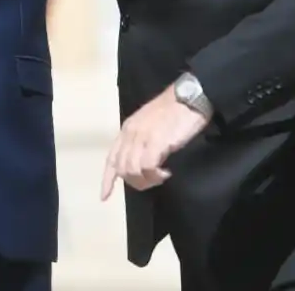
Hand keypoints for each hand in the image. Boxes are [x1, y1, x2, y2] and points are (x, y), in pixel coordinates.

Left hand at [100, 84, 209, 199]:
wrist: (189, 97)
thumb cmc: (174, 110)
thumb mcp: (150, 124)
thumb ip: (141, 140)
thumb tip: (141, 164)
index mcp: (127, 129)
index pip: (111, 158)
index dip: (107, 180)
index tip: (104, 196)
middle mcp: (131, 133)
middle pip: (122, 169)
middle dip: (135, 182)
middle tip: (153, 181)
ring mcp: (142, 137)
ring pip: (132, 171)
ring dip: (146, 180)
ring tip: (161, 176)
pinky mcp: (156, 141)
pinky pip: (147, 167)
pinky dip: (155, 175)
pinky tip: (166, 172)